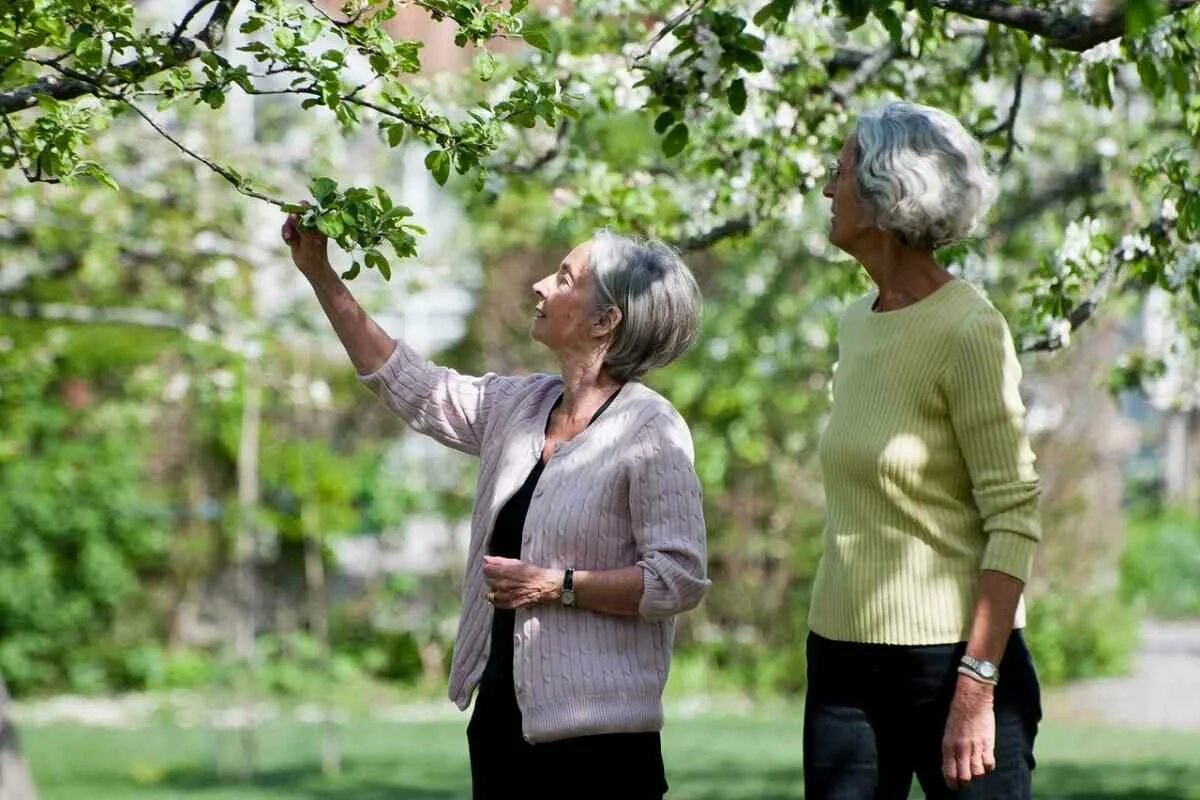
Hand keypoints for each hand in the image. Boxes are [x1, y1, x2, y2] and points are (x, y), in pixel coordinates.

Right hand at [281, 204, 330, 277]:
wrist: (312, 268)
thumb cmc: (314, 255)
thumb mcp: (308, 239)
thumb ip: (301, 226)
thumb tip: (294, 214)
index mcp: (318, 222)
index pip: (307, 208)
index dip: (298, 208)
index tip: (292, 215)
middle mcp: (310, 222)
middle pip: (295, 212)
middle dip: (290, 221)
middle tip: (290, 232)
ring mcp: (303, 228)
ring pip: (289, 221)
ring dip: (287, 229)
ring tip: (289, 239)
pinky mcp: (296, 233)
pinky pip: (286, 228)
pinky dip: (286, 234)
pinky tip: (289, 243)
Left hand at [482, 556, 560, 609]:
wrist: (549, 586)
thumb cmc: (536, 573)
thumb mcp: (518, 563)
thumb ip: (500, 561)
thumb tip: (486, 559)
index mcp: (509, 571)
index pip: (488, 570)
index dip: (488, 568)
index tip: (491, 568)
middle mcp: (507, 584)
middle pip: (489, 581)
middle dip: (491, 578)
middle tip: (498, 576)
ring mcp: (510, 595)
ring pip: (492, 594)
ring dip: (493, 590)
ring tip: (498, 586)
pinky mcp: (513, 604)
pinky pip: (498, 604)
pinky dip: (496, 600)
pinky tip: (498, 597)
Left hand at [942, 675, 996, 789]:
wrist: (971, 698)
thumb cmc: (957, 713)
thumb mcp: (947, 731)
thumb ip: (950, 748)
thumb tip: (951, 764)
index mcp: (947, 746)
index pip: (949, 773)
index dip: (952, 783)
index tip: (954, 785)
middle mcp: (960, 749)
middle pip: (964, 778)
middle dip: (965, 782)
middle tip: (966, 781)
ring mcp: (975, 747)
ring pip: (978, 773)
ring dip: (977, 774)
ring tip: (975, 769)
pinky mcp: (988, 743)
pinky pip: (990, 764)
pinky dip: (988, 766)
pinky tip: (985, 760)